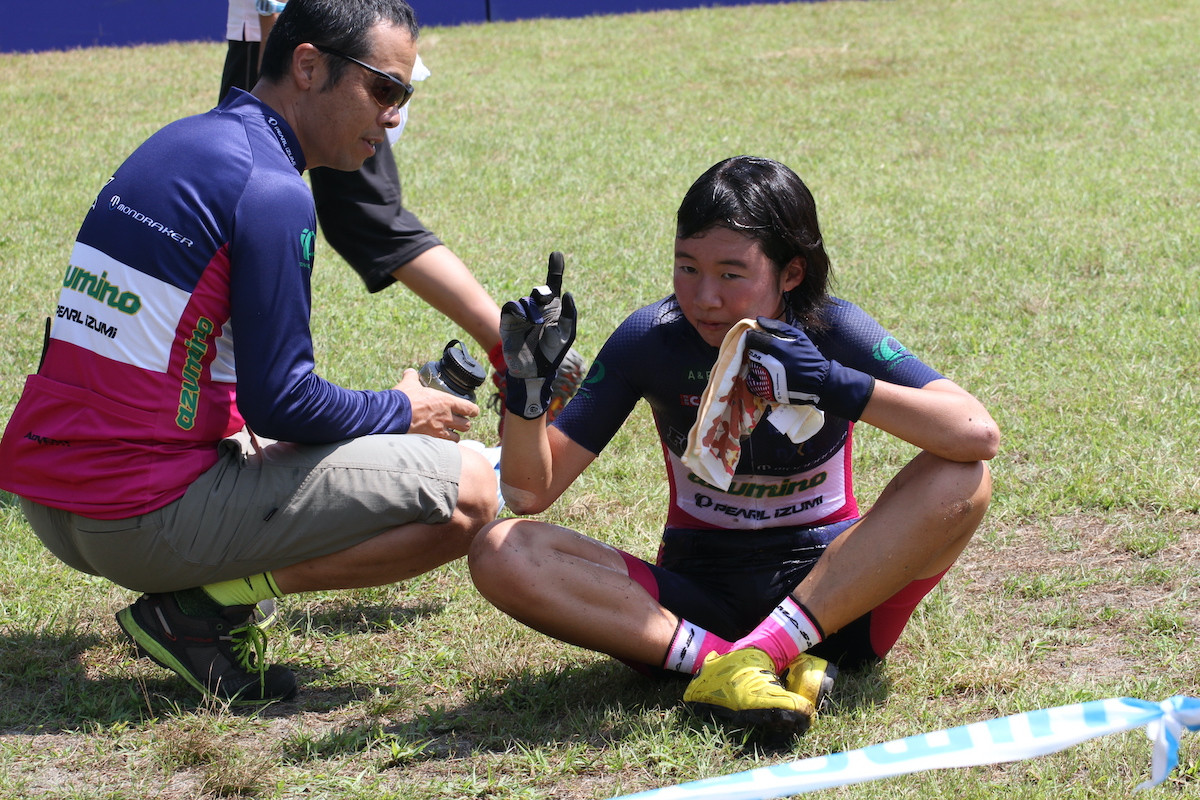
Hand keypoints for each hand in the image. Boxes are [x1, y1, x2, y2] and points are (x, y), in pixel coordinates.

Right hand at [395, 369, 478, 439]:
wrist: (393, 414)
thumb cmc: (403, 398)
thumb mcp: (409, 384)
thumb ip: (412, 377)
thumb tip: (409, 372)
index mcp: (446, 401)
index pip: (470, 408)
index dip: (473, 410)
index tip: (473, 411)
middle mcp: (446, 417)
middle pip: (466, 425)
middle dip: (464, 424)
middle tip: (459, 422)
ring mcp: (439, 430)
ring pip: (457, 438)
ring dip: (455, 435)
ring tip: (450, 433)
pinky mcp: (431, 440)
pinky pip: (444, 446)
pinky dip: (444, 444)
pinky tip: (440, 442)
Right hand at [500, 252, 577, 418]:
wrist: (533, 370)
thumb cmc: (553, 354)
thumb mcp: (567, 334)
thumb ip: (570, 314)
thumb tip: (568, 293)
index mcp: (553, 309)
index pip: (553, 285)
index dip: (555, 269)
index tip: (556, 254)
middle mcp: (537, 308)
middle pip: (540, 291)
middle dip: (543, 293)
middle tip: (547, 297)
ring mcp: (522, 314)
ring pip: (526, 301)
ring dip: (533, 310)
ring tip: (537, 324)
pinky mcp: (509, 320)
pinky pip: (511, 307)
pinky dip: (519, 310)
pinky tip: (527, 320)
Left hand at [744, 316, 874, 420]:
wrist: (819, 381)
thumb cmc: (808, 356)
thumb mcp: (797, 336)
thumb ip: (776, 326)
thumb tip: (758, 320)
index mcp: (775, 346)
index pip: (751, 338)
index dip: (754, 338)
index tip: (760, 340)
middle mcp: (768, 362)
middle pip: (751, 352)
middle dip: (757, 351)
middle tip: (767, 354)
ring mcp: (767, 377)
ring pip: (750, 366)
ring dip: (757, 364)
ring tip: (770, 365)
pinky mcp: (767, 390)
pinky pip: (751, 383)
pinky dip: (755, 379)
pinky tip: (765, 376)